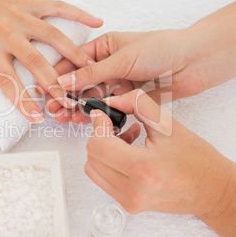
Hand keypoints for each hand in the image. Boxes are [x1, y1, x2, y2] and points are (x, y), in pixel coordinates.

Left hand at [0, 0, 101, 122]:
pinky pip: (57, 7)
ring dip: (71, 53)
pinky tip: (95, 22)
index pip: (8, 81)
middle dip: (53, 83)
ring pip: (52, 35)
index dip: (23, 101)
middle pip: (35, 62)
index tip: (37, 118)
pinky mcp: (30, 3)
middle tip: (68, 99)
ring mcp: (22, 16)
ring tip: (87, 68)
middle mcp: (9, 33)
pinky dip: (78, 13)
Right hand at [46, 2, 235, 123]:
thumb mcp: (121, 59)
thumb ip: (93, 74)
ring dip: (76, 106)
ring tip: (63, 116)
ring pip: (90, 97)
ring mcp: (116, 82)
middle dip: (64, 94)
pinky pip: (105, 107)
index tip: (46, 89)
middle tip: (53, 107)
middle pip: (79, 82)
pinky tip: (83, 119)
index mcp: (102, 48)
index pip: (73, 61)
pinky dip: (94, 114)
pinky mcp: (126, 98)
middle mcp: (107, 65)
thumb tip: (65, 81)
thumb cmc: (161, 49)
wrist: (192, 63)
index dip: (58, 76)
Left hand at [85, 89, 235, 234]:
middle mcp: (133, 190)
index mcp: (143, 169)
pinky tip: (127, 153)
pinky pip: (103, 179)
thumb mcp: (168, 124)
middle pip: (92, 156)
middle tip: (117, 126)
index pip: (98, 146)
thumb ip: (136, 105)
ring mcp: (129, 201)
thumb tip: (110, 102)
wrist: (212, 190)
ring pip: (93, 168)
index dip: (98, 126)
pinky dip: (108, 163)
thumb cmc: (196, 160)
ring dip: (103, 150)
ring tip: (125, 140)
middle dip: (100, 136)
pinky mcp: (128, 204)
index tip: (105, 116)